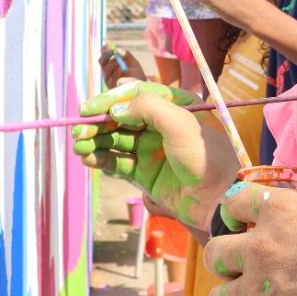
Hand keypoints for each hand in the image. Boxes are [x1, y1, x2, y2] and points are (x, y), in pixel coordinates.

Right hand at [71, 82, 235, 229]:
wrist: (218, 200)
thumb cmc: (205, 157)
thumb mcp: (181, 123)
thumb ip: (148, 107)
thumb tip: (116, 109)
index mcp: (175, 106)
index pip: (136, 94)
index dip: (110, 100)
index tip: (87, 108)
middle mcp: (162, 126)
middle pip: (121, 118)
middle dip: (98, 122)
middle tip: (78, 130)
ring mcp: (152, 150)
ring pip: (115, 140)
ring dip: (95, 141)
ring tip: (79, 146)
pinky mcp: (144, 173)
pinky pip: (117, 162)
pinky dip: (100, 159)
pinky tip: (88, 158)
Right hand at [99, 46, 146, 87]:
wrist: (141, 87)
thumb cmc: (136, 75)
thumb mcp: (133, 63)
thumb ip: (126, 55)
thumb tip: (118, 49)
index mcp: (111, 64)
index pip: (104, 56)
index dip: (104, 50)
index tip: (107, 45)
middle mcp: (108, 71)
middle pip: (101, 61)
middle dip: (105, 55)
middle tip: (111, 51)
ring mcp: (108, 79)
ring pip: (106, 68)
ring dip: (113, 63)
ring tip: (121, 62)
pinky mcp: (111, 86)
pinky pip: (112, 77)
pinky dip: (117, 71)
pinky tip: (122, 68)